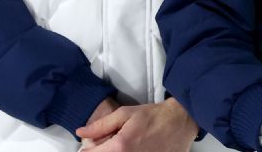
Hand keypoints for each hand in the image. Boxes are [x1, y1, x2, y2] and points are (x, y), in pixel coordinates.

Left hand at [75, 97, 196, 151]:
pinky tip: (134, 149)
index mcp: (119, 147)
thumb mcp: (125, 114)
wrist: (181, 122)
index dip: (88, 150)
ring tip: (124, 146)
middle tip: (110, 145)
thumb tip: (80, 132)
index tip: (91, 146)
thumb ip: (101, 125)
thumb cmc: (152, 116)